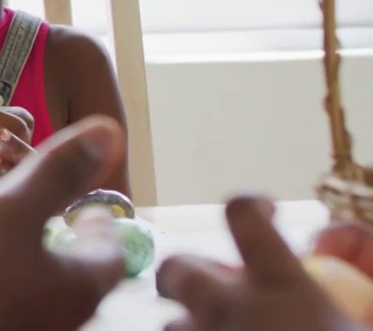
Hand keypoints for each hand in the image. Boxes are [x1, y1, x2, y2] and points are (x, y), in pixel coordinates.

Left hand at [157, 196, 364, 330]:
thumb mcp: (371, 317)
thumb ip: (360, 263)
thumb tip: (348, 237)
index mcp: (278, 285)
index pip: (240, 213)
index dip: (251, 205)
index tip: (266, 212)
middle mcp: (228, 309)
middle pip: (176, 268)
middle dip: (189, 272)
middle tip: (221, 287)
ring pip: (172, 325)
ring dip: (193, 324)